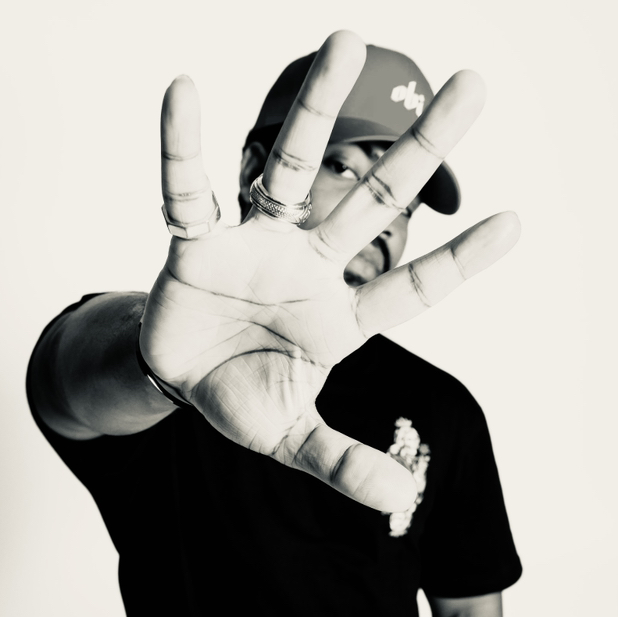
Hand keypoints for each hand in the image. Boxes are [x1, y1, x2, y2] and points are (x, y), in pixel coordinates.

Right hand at [140, 31, 519, 511]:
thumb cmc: (242, 399)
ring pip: (287, 168)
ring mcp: (253, 245)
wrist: (182, 380)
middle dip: (420, 148)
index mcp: (338, 317)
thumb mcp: (292, 437)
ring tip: (348, 41)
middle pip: (370, 201)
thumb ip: (341, 459)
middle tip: (471, 86)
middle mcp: (305, 266)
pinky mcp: (196, 242)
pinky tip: (183, 93)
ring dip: (316, 111)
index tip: (516, 223)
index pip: (410, 287)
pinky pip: (187, 189)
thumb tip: (402, 498)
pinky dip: (183, 148)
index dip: (460, 261)